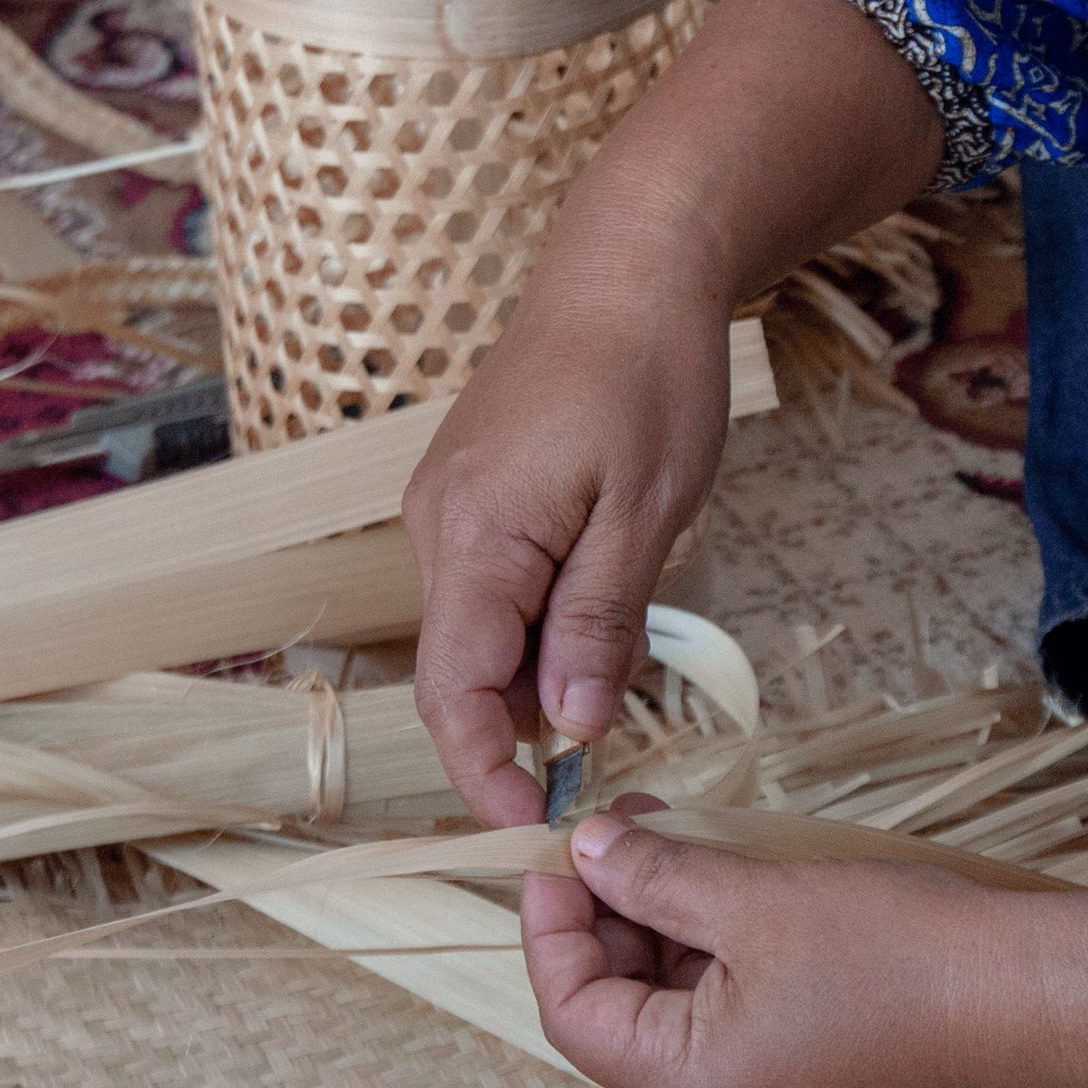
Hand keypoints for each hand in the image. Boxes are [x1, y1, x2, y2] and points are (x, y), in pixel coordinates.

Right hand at [404, 0, 943, 826]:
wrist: (631, 263)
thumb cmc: (649, 373)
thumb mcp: (647, 514)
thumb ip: (600, 624)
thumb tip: (569, 726)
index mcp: (475, 537)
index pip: (453, 692)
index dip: (486, 772)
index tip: (534, 825)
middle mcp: (438, 527)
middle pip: (459, 673)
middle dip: (517, 738)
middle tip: (597, 782)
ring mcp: (448, 510)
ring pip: (477, 636)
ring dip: (534, 684)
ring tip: (614, 695)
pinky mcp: (472, 498)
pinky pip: (490, 594)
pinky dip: (535, 634)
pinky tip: (595, 634)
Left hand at [522, 803, 1087, 1087]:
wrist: (1035, 998)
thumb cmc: (906, 952)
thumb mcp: (760, 899)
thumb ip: (657, 878)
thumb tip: (586, 853)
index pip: (574, 1014)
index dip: (555, 927)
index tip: (561, 853)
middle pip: (622, 1025)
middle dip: (615, 924)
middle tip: (625, 831)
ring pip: (675, 1028)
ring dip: (667, 941)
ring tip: (681, 848)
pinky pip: (727, 1041)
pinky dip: (716, 972)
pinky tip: (730, 899)